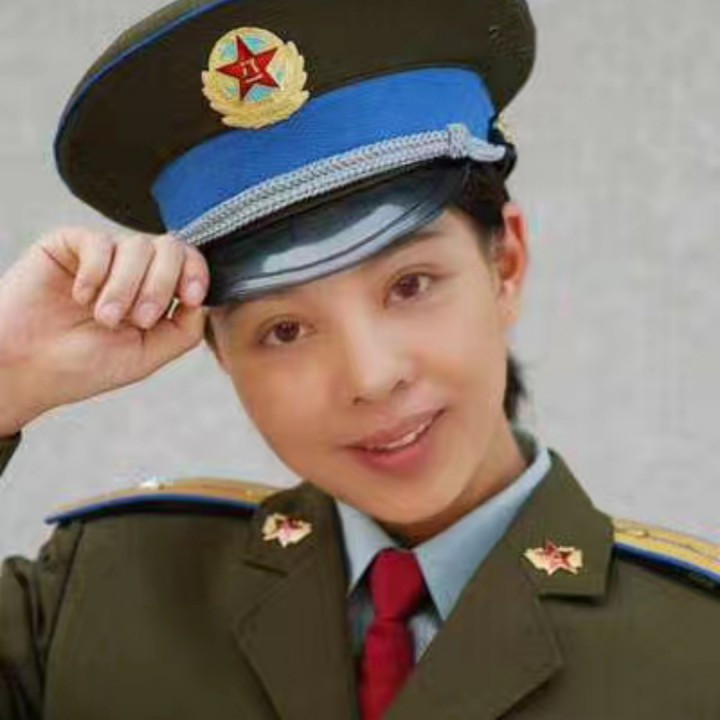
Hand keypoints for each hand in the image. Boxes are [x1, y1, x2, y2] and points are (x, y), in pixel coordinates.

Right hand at [0, 228, 209, 434]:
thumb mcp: (147, 355)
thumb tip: (204, 301)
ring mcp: (105, 255)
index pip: (190, 265)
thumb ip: (184, 329)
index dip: (197, 274)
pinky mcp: (71, 244)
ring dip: (125, 287)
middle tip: (137, 319)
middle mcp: (135, 269)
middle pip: (170, 249)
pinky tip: (79, 297)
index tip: (191, 297)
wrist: (27, 368)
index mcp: (157, 293)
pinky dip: (95, 273)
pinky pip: (99, 242)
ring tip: (104, 317)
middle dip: (161, 286)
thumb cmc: (85, 365)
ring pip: (138, 246)